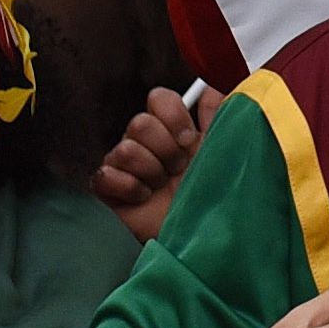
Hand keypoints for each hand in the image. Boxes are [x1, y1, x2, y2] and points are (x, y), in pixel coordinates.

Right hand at [93, 85, 206, 243]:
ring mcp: (126, 168)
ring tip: (162, 188)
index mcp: (175, 132)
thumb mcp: (224, 152)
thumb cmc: (214, 198)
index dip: (173, 115)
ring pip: (124, 148)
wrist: (200, 241)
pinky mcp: (109, 191)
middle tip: (177, 169)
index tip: (190, 139)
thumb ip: (220, 116)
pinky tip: (144, 198)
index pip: (159, 98)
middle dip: (164, 148)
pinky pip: (103, 174)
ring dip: (150, 171)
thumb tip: (211, 86)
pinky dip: (128, 188)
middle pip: (139, 122)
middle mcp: (148, 145)